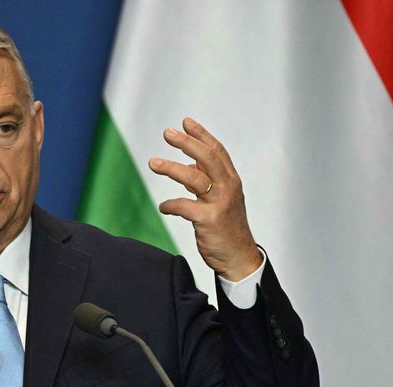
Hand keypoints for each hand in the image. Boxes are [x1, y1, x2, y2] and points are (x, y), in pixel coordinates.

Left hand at [149, 117, 262, 280]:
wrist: (239, 257)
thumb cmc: (227, 227)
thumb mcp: (222, 199)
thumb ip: (207, 180)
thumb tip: (190, 162)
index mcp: (231, 181)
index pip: (217, 151)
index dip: (202, 135)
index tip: (185, 122)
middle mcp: (228, 188)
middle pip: (208, 158)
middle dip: (187, 143)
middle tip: (168, 133)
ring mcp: (220, 204)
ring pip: (194, 178)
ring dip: (171, 168)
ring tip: (153, 163)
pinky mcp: (209, 220)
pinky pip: (184, 207)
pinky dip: (170, 204)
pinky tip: (163, 207)